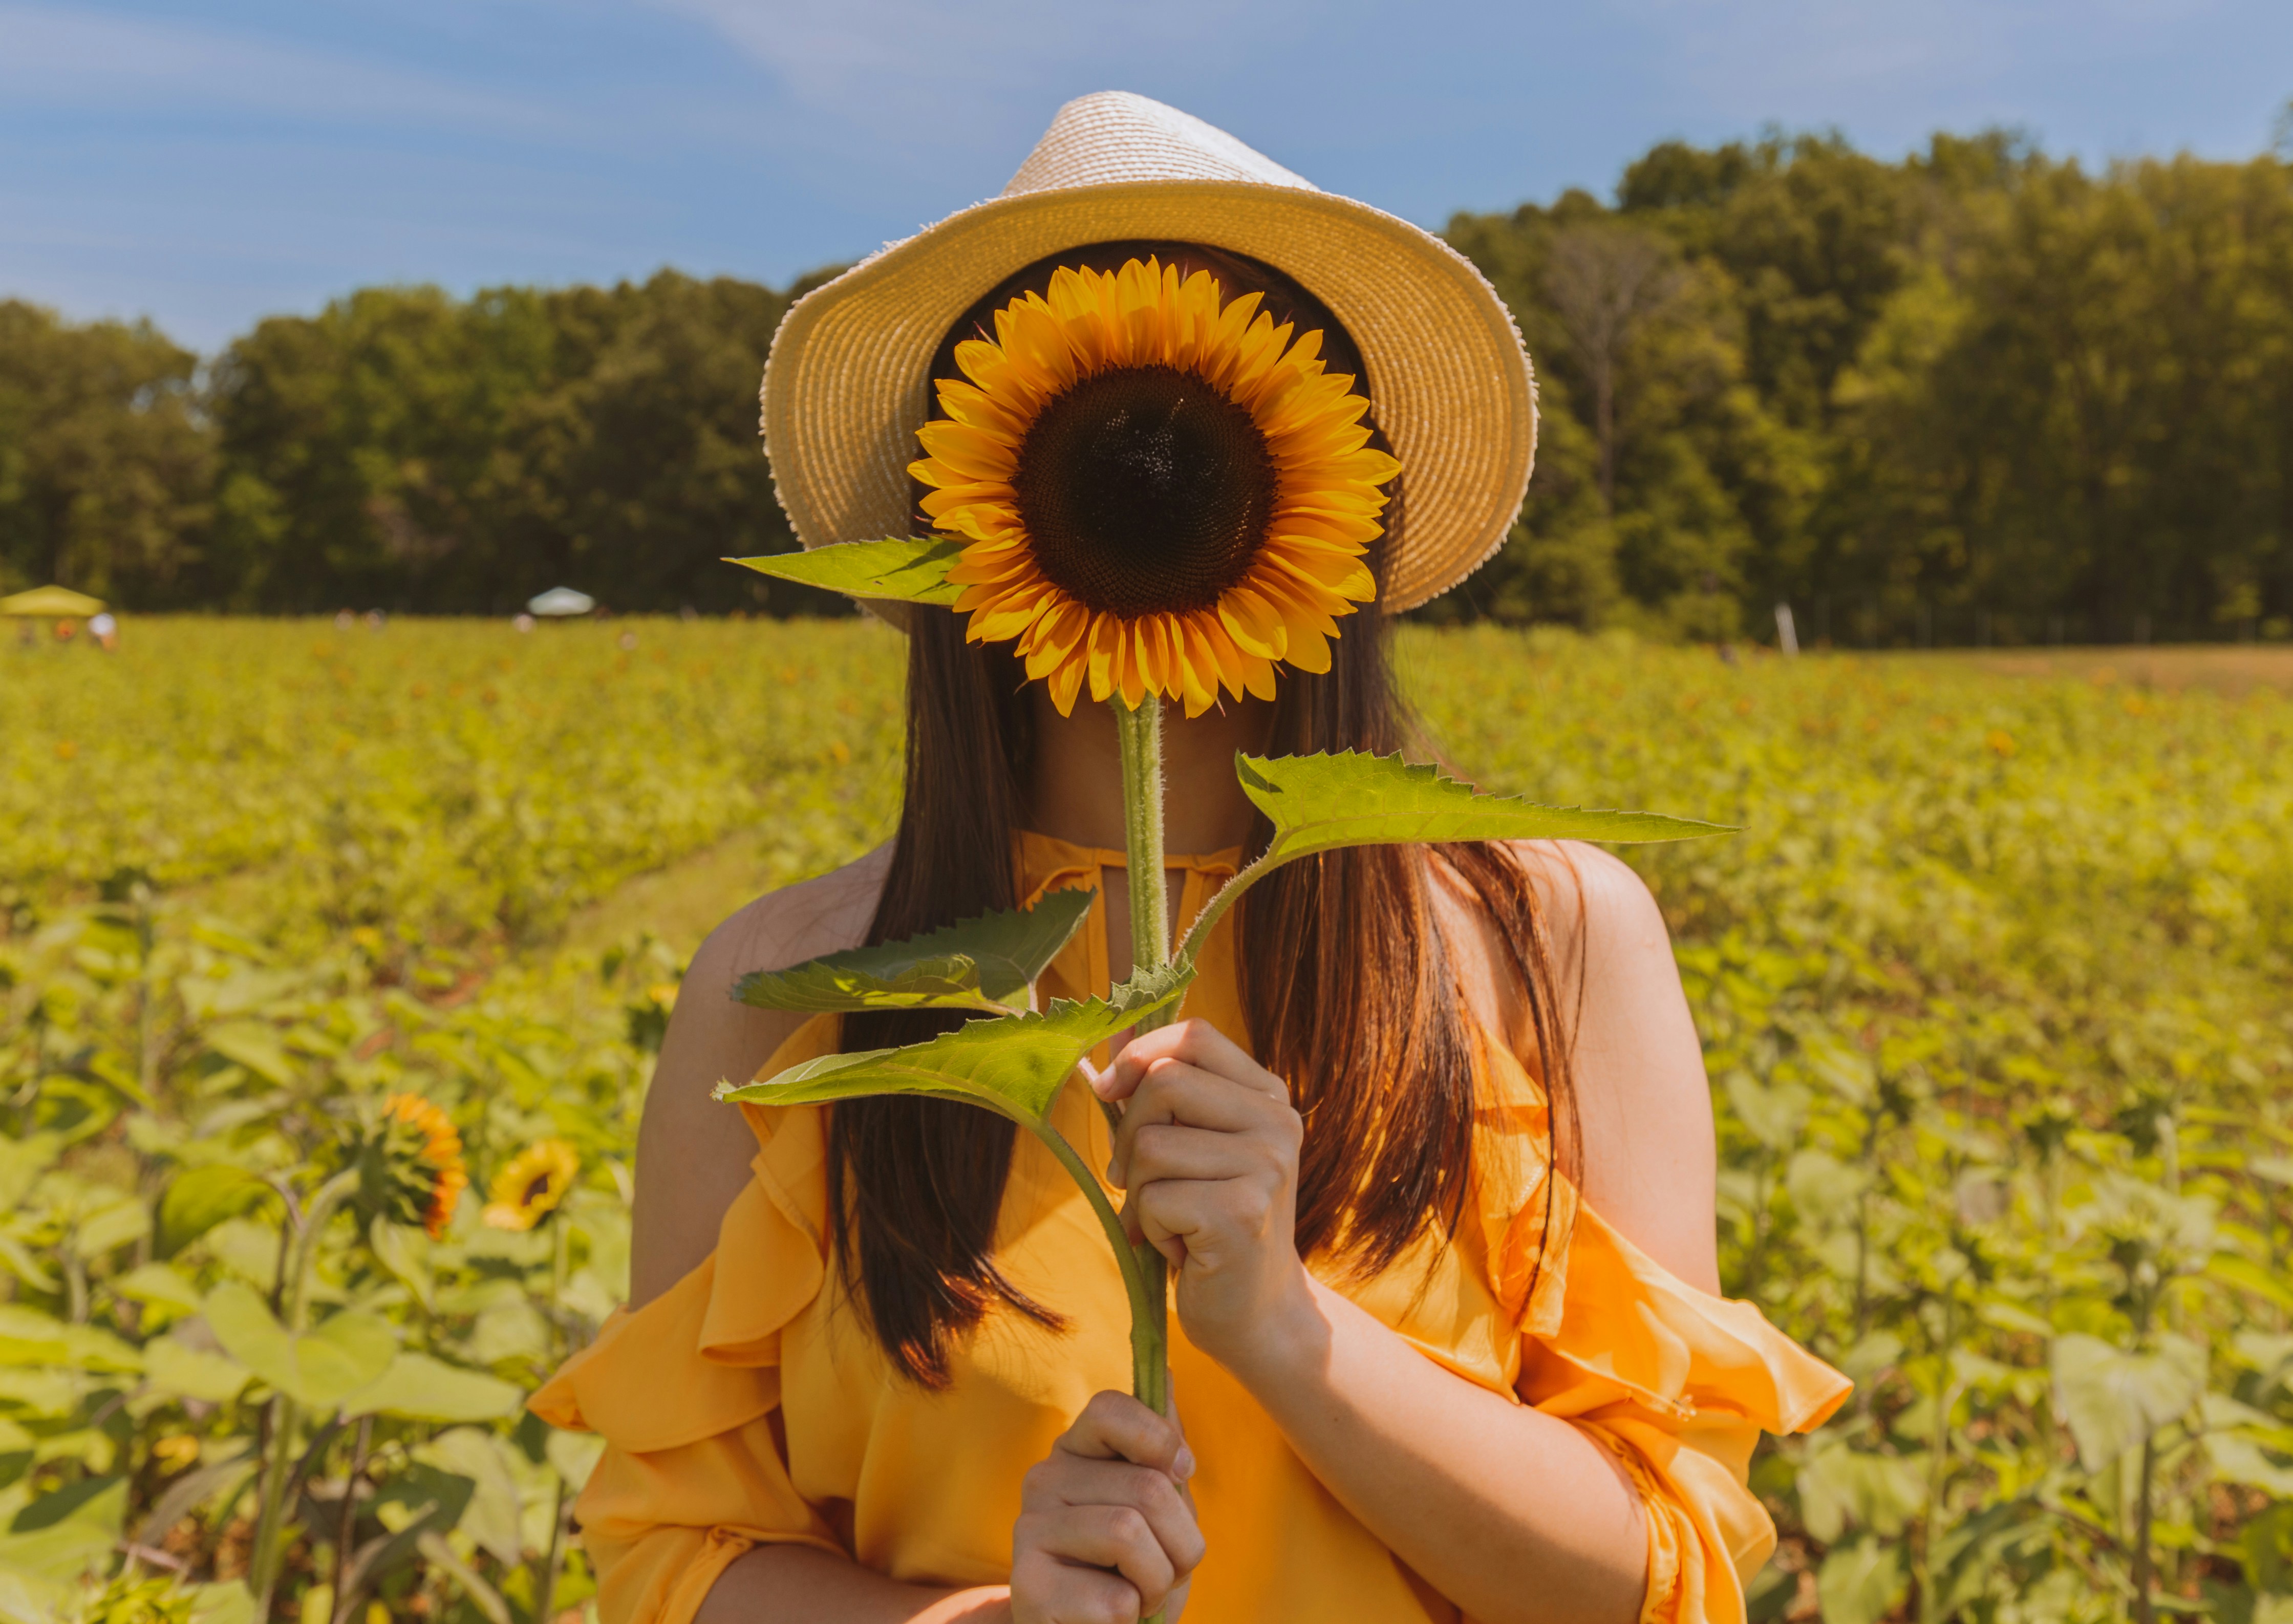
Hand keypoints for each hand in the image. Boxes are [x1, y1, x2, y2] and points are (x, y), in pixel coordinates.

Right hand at [1010, 1391, 1201, 1623]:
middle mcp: (1043, 1480)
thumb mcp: (1157, 1505)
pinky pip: (1115, 1599)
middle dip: (1180, 1544)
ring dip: (1157, 1583)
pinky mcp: (1028, 1587)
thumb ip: (1158, 1443)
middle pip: (1147, 1486)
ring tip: (1136, 1594)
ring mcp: (1028, 1531)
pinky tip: (1108, 1620)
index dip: (1160, 1440)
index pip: (1111, 1408)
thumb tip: (1165, 1369)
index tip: (1179, 1474)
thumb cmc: (1130, 1570)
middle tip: (1159, 1570)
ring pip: (1130, 1536)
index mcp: (1075, 1451)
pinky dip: (1130, 1618)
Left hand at [1089, 1019, 1312, 1370]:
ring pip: (1150, 1145)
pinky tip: (1182, 1249)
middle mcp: (1277, 1122)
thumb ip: (1161, 1093)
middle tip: (1139, 1182)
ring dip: (1140, 1193)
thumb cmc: (1210, 1224)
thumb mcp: (1192, 1147)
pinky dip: (1149, 1229)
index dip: (1139, 1054)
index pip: (1194, 1037)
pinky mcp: (1241, 1213)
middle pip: (1163, 1083)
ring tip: (1172, 1221)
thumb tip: (1110, 1043)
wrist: (1256, 1312)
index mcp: (1268, 1096)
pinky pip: (1152, 1199)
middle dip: (1129, 1136)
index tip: (1109, 1090)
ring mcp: (1265, 1167)